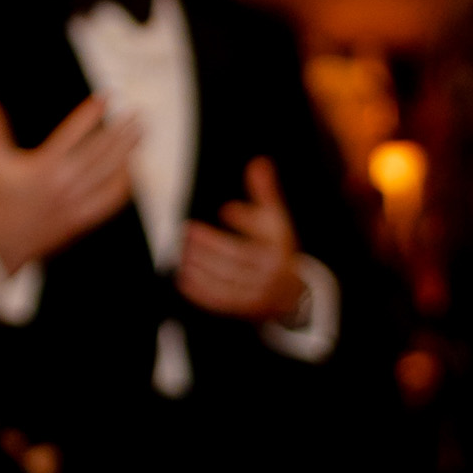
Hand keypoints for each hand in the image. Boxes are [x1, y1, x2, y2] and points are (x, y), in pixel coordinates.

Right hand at [0, 88, 140, 271]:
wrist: (5, 244)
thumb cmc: (0, 199)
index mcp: (42, 166)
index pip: (72, 133)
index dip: (90, 114)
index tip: (106, 98)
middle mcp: (62, 184)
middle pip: (99, 152)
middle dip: (120, 131)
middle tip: (136, 114)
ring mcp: (76, 203)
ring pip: (109, 174)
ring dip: (128, 152)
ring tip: (140, 133)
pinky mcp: (84, 219)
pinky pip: (111, 199)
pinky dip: (125, 183)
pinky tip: (134, 167)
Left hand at [174, 154, 306, 327]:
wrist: (291, 293)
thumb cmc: (276, 248)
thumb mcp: (276, 219)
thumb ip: (265, 192)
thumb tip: (258, 162)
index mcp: (279, 251)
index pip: (255, 240)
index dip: (234, 228)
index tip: (214, 215)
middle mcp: (271, 275)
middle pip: (236, 262)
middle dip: (209, 248)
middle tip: (185, 235)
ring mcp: (259, 295)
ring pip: (226, 282)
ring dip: (200, 269)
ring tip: (181, 255)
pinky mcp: (245, 310)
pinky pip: (221, 302)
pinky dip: (200, 292)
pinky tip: (182, 279)